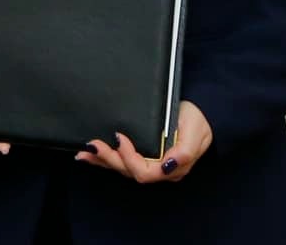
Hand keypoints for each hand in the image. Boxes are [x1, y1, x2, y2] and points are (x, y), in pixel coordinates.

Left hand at [75, 101, 211, 182]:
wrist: (201, 114)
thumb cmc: (198, 122)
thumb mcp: (195, 132)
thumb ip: (185, 151)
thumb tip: (169, 164)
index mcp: (171, 168)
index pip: (145, 172)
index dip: (129, 158)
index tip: (120, 138)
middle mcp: (158, 170)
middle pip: (129, 171)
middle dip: (109, 159)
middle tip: (93, 145)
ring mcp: (150, 164)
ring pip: (123, 168)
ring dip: (103, 160)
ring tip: (85, 153)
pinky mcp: (143, 155)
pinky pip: (122, 160)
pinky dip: (106, 158)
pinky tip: (91, 154)